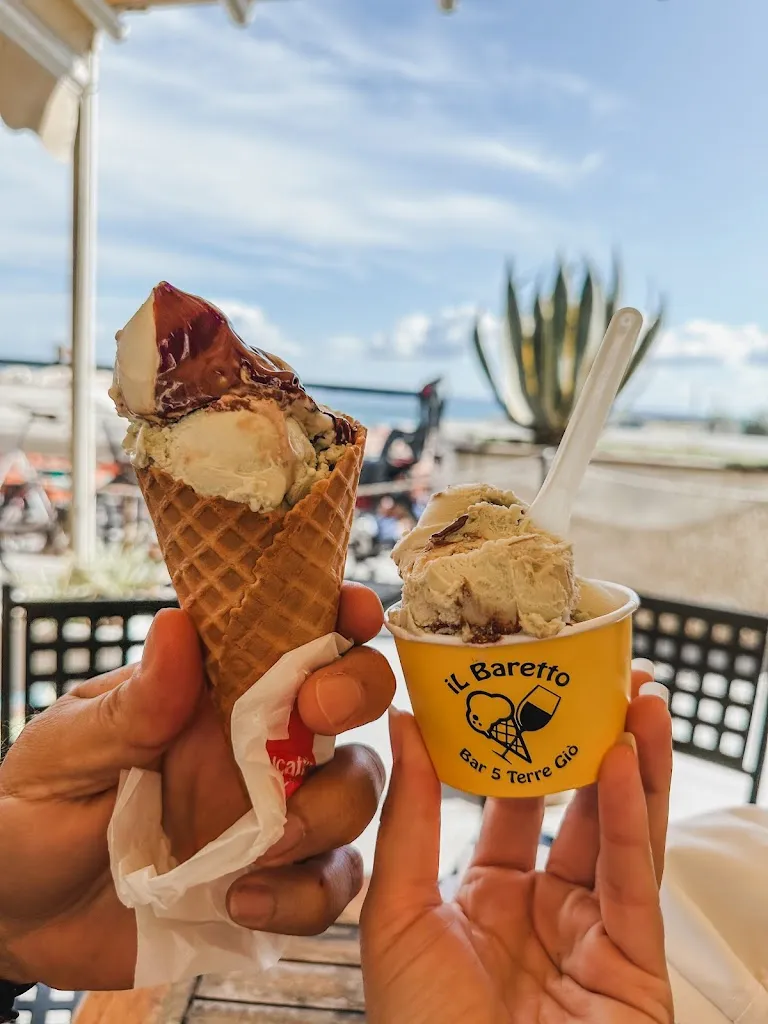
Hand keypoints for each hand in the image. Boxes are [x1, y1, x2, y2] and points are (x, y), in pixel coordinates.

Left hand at [0, 582, 394, 989]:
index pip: (292, 634)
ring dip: (328, 811)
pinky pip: (330, 882)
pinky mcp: (274, 881)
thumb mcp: (64, 752)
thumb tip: (180, 627)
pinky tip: (242, 902)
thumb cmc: (31, 815)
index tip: (352, 613)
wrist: (16, 917)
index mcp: (211, 691)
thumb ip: (131, 706)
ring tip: (260, 848)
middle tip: (315, 716)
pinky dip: (306, 894)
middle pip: (351, 699)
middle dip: (354, 693)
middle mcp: (257, 742)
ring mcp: (272, 812)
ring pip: (355, 789)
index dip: (338, 615)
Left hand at [362, 668, 673, 1023]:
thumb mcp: (398, 915)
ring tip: (639, 693)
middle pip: (574, 806)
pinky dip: (632, 815)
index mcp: (482, 896)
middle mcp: (541, 907)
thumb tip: (406, 723)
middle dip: (591, 742)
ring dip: (632, 761)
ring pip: (620, 829)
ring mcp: (592, 931)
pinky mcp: (635, 960)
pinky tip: (625, 759)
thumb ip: (409, 817)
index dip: (516, 744)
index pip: (505, 801)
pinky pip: (634, 876)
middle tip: (600, 674)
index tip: (519, 684)